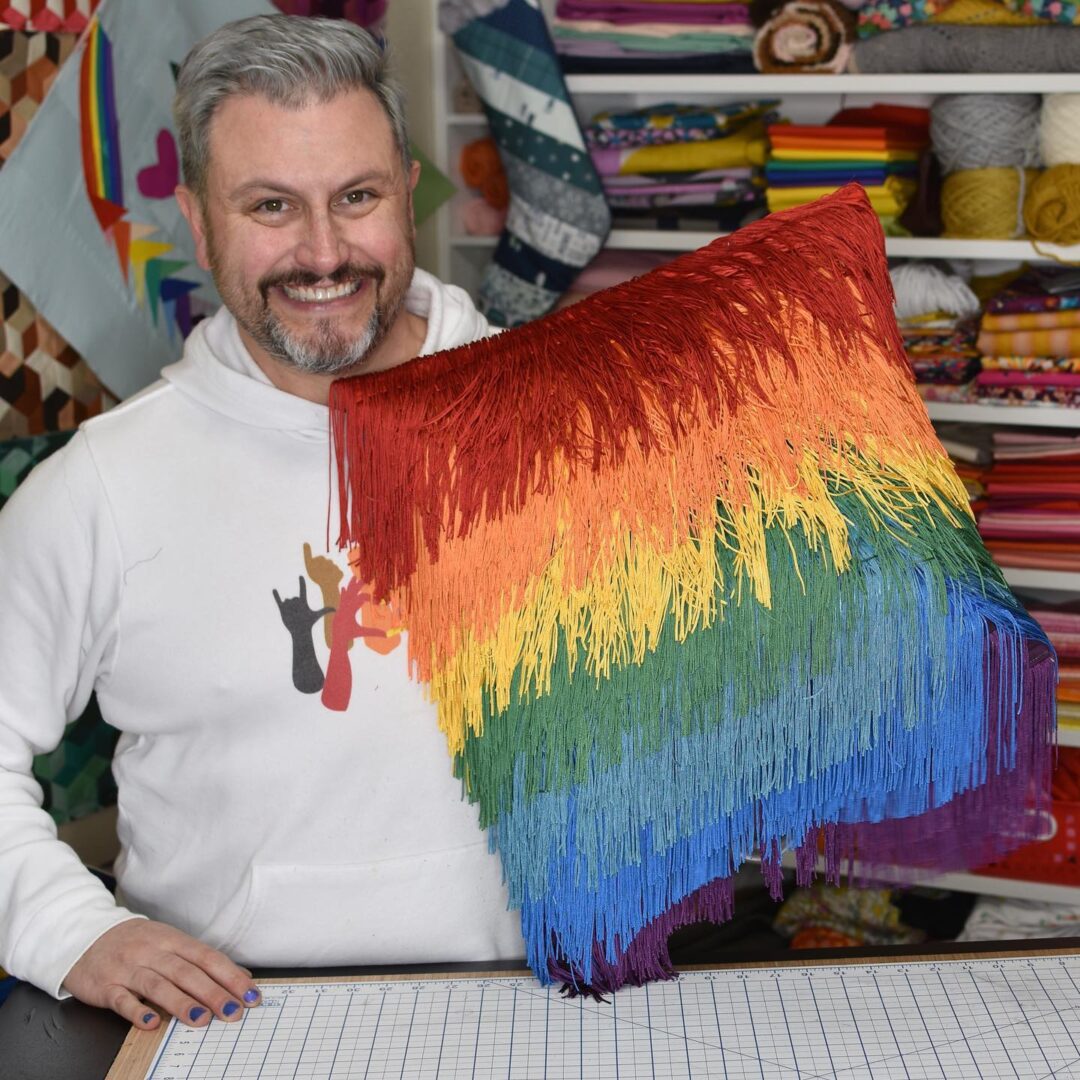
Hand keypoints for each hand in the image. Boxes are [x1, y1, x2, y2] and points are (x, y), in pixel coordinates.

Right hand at [62, 919, 261, 1029]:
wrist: (86, 936)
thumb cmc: (136, 943)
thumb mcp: (170, 942)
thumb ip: (202, 959)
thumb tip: (241, 975)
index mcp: (173, 940)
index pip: (208, 958)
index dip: (230, 976)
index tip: (249, 994)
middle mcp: (153, 951)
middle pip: (187, 972)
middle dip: (213, 993)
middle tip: (233, 1012)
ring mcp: (128, 968)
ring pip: (158, 985)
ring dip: (181, 1003)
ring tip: (201, 1019)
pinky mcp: (105, 986)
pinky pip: (122, 999)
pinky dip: (137, 1011)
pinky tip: (152, 1022)